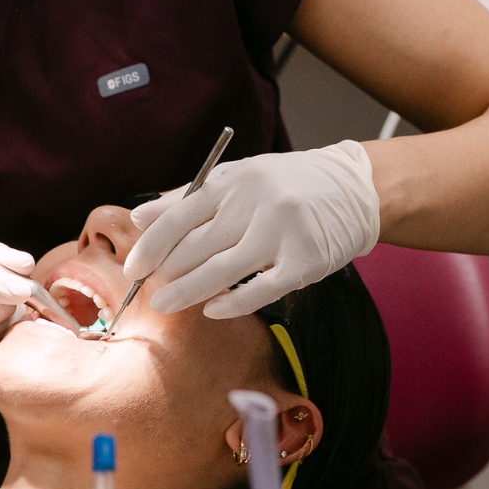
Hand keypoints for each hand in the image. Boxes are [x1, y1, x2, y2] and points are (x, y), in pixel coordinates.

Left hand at [125, 141, 378, 317]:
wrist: (357, 187)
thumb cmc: (288, 184)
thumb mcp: (238, 177)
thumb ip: (188, 197)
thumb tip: (139, 217)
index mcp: (234, 181)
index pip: (179, 216)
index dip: (150, 246)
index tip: (132, 268)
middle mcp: (256, 203)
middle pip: (196, 247)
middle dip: (166, 272)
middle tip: (147, 291)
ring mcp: (282, 233)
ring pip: (222, 270)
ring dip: (187, 292)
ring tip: (165, 305)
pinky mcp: (307, 261)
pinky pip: (261, 290)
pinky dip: (233, 304)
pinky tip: (212, 311)